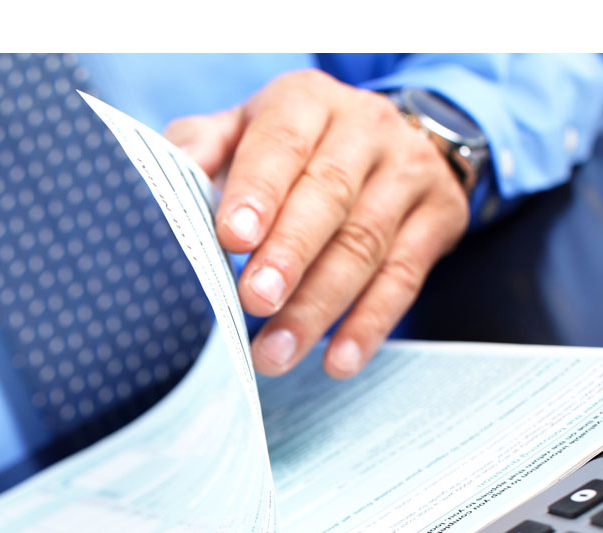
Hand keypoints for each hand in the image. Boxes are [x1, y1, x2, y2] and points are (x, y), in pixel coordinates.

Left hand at [165, 69, 470, 377]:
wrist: (386, 139)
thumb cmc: (287, 149)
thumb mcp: (239, 132)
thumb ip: (199, 151)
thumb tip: (164, 184)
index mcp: (306, 103)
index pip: (282, 144)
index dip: (257, 191)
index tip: (230, 237)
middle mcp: (365, 128)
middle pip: (328, 197)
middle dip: (289, 255)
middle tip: (254, 301)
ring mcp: (409, 172)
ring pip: (364, 245)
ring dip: (318, 307)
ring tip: (274, 353)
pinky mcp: (438, 218)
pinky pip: (404, 278)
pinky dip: (369, 324)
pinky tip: (338, 360)